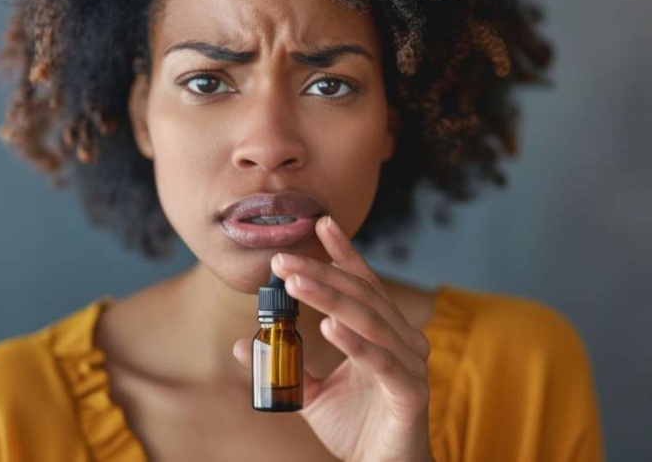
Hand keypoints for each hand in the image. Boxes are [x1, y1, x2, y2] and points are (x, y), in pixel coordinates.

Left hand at [232, 216, 433, 461]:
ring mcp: (410, 364)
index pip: (364, 283)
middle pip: (361, 295)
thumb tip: (241, 344)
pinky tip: (328, 326)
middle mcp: (403, 339)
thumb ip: (285, 365)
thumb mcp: (311, 394)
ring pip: (369, 321)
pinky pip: (381, 361)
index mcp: (385, 332)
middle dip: (321, 273)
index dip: (343, 252)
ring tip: (297, 283)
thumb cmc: (357, 429)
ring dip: (331, 298)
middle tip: (282, 260)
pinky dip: (354, 342)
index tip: (321, 222)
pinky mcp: (410, 392)